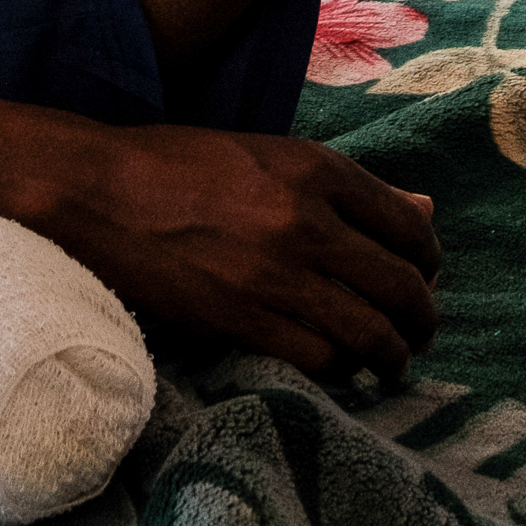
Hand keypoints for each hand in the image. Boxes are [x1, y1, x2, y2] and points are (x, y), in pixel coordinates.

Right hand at [47, 124, 438, 384]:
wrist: (98, 192)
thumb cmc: (180, 165)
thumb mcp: (268, 155)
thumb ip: (347, 188)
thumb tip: (424, 210)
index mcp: (314, 168)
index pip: (409, 227)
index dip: (427, 260)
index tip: (421, 276)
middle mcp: (306, 220)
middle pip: (401, 286)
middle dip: (420, 317)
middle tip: (416, 329)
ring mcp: (276, 275)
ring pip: (371, 333)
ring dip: (390, 354)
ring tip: (387, 359)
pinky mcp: (244, 320)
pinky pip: (322, 360)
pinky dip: (340, 369)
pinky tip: (336, 365)